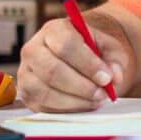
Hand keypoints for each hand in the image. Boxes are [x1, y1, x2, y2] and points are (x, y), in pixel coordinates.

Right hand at [17, 13, 135, 112]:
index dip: (87, 64)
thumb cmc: (93, 49)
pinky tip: (84, 104)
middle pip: (52, 70)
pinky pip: (43, 106)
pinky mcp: (26, 94)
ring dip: (75, 100)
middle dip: (82, 86)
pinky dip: (67, 109)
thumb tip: (114, 77)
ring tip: (97, 99)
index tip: (106, 78)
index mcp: (54, 30)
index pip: (65, 45)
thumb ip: (115, 59)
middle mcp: (33, 49)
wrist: (78, 55)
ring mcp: (25, 72)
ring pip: (45, 91)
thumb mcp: (109, 47)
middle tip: (103, 93)